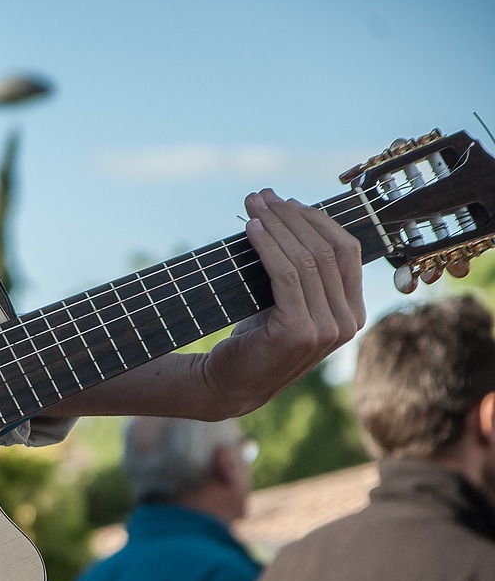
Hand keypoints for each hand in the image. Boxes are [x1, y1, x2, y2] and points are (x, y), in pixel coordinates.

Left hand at [194, 188, 364, 415]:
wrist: (227, 384)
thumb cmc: (254, 339)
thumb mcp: (287, 302)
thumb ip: (303, 272)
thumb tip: (289, 209)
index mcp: (352, 312)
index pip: (346, 251)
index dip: (316, 219)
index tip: (285, 201)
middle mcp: (348, 322)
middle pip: (327, 250)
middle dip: (292, 216)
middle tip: (261, 196)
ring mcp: (327, 330)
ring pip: (307, 260)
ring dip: (277, 225)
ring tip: (252, 205)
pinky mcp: (300, 332)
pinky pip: (286, 275)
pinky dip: (269, 246)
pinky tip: (252, 229)